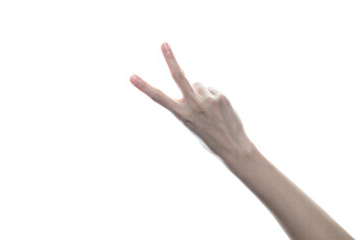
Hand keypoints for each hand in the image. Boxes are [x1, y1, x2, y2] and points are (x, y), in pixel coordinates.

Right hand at [130, 42, 252, 159]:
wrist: (233, 147)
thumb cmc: (209, 136)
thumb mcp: (191, 123)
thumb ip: (189, 104)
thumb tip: (196, 85)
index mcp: (182, 115)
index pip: (159, 98)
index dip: (144, 87)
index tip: (132, 77)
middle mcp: (193, 106)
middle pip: (179, 77)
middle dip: (170, 59)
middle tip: (164, 44)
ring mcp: (208, 100)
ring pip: (199, 85)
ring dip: (202, 93)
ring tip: (210, 110)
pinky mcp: (221, 97)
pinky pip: (212, 90)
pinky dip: (214, 97)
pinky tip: (219, 110)